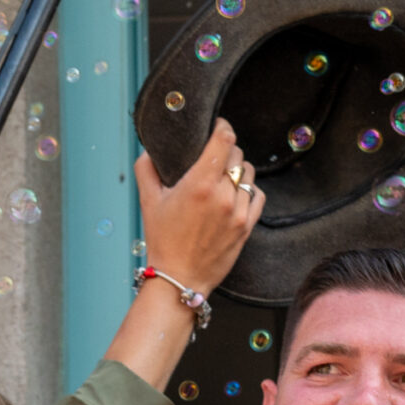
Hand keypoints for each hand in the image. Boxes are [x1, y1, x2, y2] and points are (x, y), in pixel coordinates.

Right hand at [138, 117, 264, 295]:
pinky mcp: (247, 227)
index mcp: (200, 183)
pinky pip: (258, 195)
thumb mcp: (148, 201)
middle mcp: (223, 195)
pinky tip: (237, 194)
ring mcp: (238, 212)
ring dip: (238, 171)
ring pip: (249, 174)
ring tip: (225, 176)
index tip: (218, 126)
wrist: (179, 279)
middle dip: (226, 151)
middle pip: (237, 155)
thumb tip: (149, 149)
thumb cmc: (163, 240)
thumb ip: (146, 168)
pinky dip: (250, 190)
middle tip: (215, 156)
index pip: (224, 140)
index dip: (223, 127)